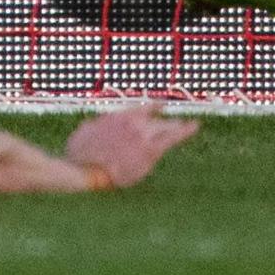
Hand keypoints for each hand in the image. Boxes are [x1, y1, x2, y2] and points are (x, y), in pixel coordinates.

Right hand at [63, 106, 195, 189]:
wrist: (86, 169)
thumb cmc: (79, 155)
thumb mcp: (85, 132)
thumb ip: (97, 126)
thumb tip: (95, 126)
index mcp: (118, 117)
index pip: (143, 109)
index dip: (154, 107)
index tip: (162, 105)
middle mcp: (134, 122)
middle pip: (156, 120)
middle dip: (166, 122)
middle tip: (178, 123)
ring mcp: (143, 135)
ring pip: (167, 127)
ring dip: (177, 126)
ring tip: (190, 125)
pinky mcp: (151, 151)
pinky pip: (173, 137)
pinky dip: (186, 130)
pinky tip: (195, 125)